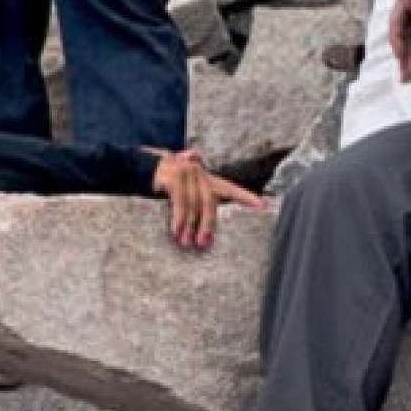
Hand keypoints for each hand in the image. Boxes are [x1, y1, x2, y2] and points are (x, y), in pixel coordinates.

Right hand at [145, 147, 264, 251]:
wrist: (147, 167)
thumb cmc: (172, 185)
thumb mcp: (189, 192)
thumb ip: (199, 205)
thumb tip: (206, 236)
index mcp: (209, 179)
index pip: (231, 188)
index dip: (246, 197)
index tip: (263, 206)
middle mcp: (201, 173)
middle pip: (209, 202)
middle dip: (207, 224)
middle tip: (204, 244)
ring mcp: (187, 172)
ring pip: (193, 203)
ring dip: (190, 226)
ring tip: (187, 243)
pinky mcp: (173, 176)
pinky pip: (178, 201)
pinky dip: (178, 218)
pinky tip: (176, 231)